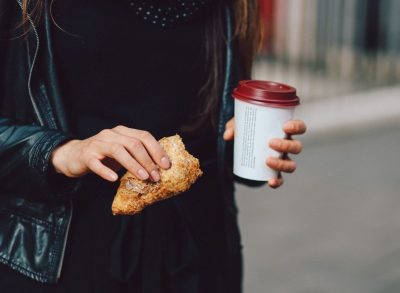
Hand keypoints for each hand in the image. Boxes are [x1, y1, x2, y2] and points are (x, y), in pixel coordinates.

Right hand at [51, 126, 170, 181]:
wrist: (73, 156)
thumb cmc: (103, 156)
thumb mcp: (122, 152)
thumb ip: (136, 155)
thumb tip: (159, 168)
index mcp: (123, 132)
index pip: (144, 136)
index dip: (157, 150)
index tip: (166, 165)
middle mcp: (111, 134)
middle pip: (134, 144)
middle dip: (148, 161)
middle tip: (156, 176)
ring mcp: (98, 144)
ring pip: (118, 151)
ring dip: (133, 165)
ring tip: (144, 177)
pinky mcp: (86, 156)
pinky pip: (96, 163)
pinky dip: (106, 171)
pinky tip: (114, 178)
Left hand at [223, 118, 306, 188]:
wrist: (244, 144)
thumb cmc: (248, 129)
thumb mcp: (241, 125)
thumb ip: (234, 127)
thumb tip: (228, 135)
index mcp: (284, 131)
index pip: (300, 127)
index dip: (297, 127)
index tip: (285, 126)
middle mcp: (287, 146)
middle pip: (297, 147)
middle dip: (286, 145)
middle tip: (270, 143)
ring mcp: (282, 160)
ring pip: (292, 164)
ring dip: (282, 163)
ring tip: (267, 160)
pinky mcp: (275, 172)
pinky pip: (281, 179)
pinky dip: (278, 182)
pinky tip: (271, 181)